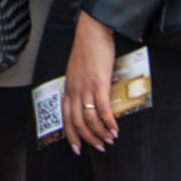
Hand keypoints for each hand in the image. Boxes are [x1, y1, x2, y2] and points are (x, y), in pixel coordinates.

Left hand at [62, 10, 119, 152]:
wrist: (91, 32)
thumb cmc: (87, 49)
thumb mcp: (78, 70)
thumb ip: (80, 85)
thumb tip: (89, 98)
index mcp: (68, 88)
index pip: (65, 118)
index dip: (71, 135)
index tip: (76, 148)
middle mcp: (74, 90)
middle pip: (77, 122)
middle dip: (88, 139)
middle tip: (99, 147)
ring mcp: (86, 88)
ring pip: (90, 119)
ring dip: (100, 133)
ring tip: (110, 139)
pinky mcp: (99, 83)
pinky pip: (103, 109)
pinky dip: (109, 122)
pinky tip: (115, 129)